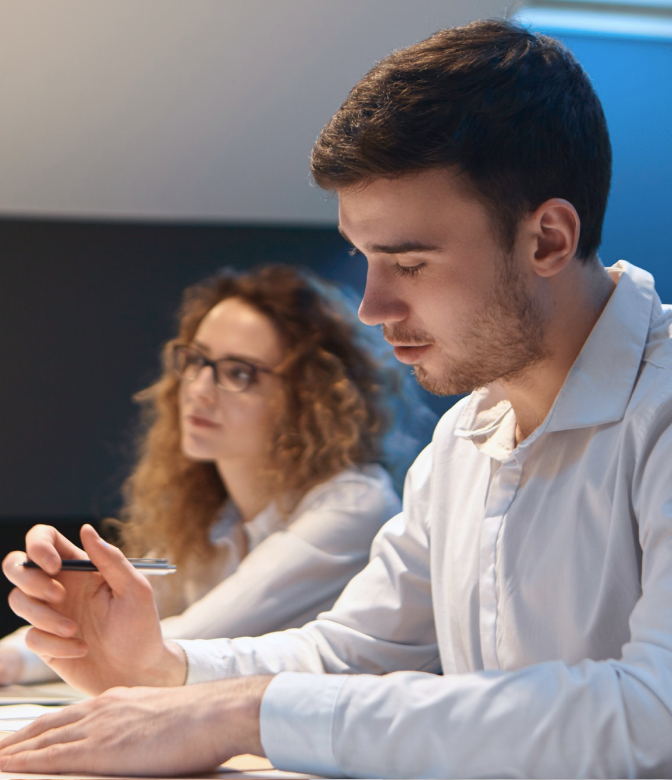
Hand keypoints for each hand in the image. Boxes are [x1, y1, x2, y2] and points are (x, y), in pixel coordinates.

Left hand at [0, 676, 270, 775]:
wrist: (216, 713)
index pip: (64, 719)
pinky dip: (25, 763)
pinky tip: (6, 768)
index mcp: (115, 702)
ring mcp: (100, 727)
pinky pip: (52, 757)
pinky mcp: (102, 749)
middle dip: (14, 742)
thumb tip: (129, 747)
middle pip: (45, 728)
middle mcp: (102, 709)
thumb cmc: (200, 721)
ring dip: (11, 752)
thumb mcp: (160, 719)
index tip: (15, 742)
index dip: (36, 732)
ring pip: (41, 741)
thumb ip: (136, 730)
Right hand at [2, 524, 185, 694]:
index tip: (54, 566)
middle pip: (16, 565)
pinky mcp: (44, 643)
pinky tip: (81, 650)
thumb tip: (86, 529)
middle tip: (59, 596)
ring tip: (75, 630)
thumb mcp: (135, 590)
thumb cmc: (141, 626)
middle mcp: (60, 586)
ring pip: (18, 600)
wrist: (137, 672)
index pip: (45, 539)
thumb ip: (111, 559)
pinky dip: (54, 644)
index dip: (38, 544)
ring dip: (44, 616)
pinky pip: (31, 636)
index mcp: (81, 567)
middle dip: (29, 578)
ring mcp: (49, 614)